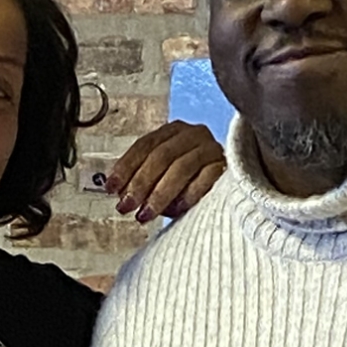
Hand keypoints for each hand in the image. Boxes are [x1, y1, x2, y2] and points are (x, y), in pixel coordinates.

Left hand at [105, 121, 224, 223]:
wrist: (235, 185)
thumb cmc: (190, 184)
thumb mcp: (163, 177)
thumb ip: (143, 179)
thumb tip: (118, 193)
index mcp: (173, 131)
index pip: (145, 145)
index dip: (126, 167)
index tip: (111, 188)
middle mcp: (194, 134)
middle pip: (161, 156)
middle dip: (140, 183)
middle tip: (126, 206)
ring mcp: (212, 149)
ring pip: (181, 167)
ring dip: (159, 194)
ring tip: (145, 214)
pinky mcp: (227, 167)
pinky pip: (206, 180)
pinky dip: (188, 196)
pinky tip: (176, 211)